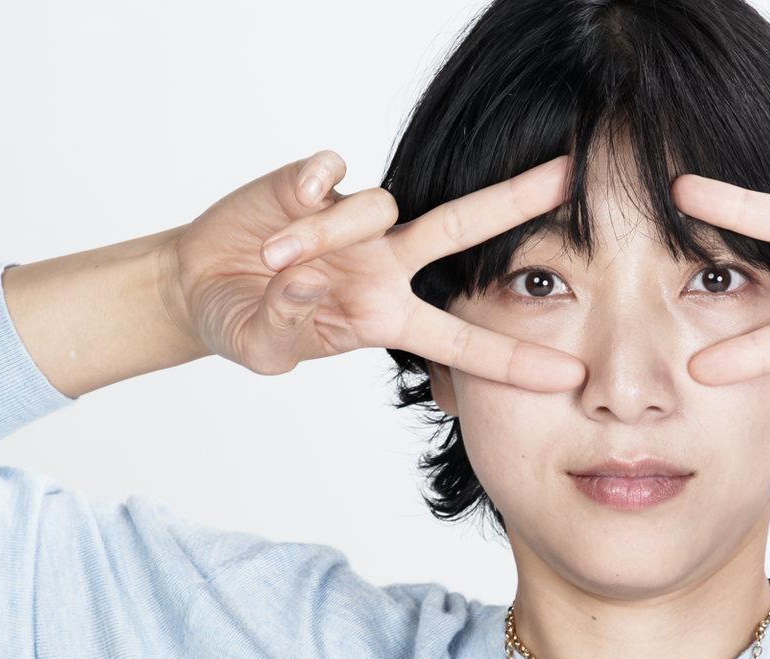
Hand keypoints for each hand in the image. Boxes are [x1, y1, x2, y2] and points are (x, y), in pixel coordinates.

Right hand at [164, 152, 585, 389]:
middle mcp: (383, 264)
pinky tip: (287, 211)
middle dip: (516, 201)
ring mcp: (351, 221)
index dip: (516, 359)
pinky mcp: (311, 183)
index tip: (570, 373)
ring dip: (327, 236)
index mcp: (387, 317)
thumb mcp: (265, 347)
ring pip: (378, 205)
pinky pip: (331, 175)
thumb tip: (307, 283)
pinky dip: (309, 195)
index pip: (464, 341)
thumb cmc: (248, 324)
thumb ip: (288, 324)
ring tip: (275, 263)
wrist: (199, 284)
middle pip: (461, 228)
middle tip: (571, 175)